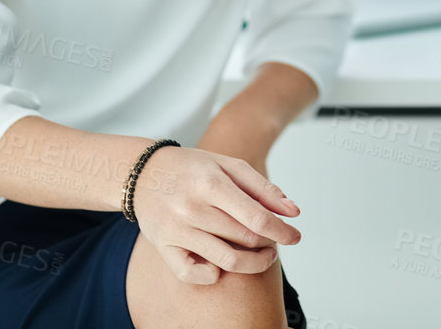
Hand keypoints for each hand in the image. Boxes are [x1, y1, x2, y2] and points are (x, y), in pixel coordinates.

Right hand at [128, 144, 301, 285]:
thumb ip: (263, 188)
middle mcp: (192, 209)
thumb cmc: (192, 168)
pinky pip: (191, 274)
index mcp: (211, 184)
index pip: (256, 217)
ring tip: (263, 255)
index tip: (296, 236)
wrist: (144, 174)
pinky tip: (223, 265)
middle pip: (244, 239)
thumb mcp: (229, 166)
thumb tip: (293, 211)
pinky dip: (212, 275)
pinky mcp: (164, 247)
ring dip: (253, 263)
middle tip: (276, 240)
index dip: (282, 231)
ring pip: (225, 260)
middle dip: (270, 243)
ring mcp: (176, 231)